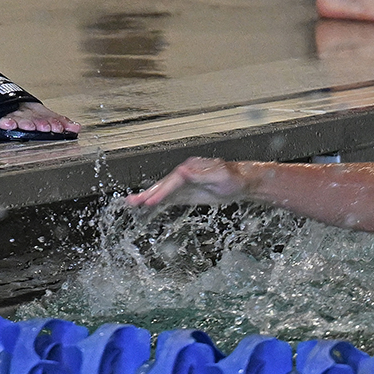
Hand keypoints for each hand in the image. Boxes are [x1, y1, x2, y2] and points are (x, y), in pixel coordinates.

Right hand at [126, 157, 243, 209]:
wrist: (242, 182)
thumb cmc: (233, 178)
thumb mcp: (219, 176)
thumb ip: (200, 175)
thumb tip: (182, 170)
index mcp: (190, 168)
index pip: (172, 181)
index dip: (161, 192)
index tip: (150, 201)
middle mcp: (184, 174)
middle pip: (163, 185)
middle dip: (147, 193)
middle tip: (131, 202)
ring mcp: (184, 183)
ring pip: (163, 191)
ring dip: (148, 197)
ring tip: (131, 203)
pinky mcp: (186, 192)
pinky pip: (169, 197)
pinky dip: (157, 200)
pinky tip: (147, 205)